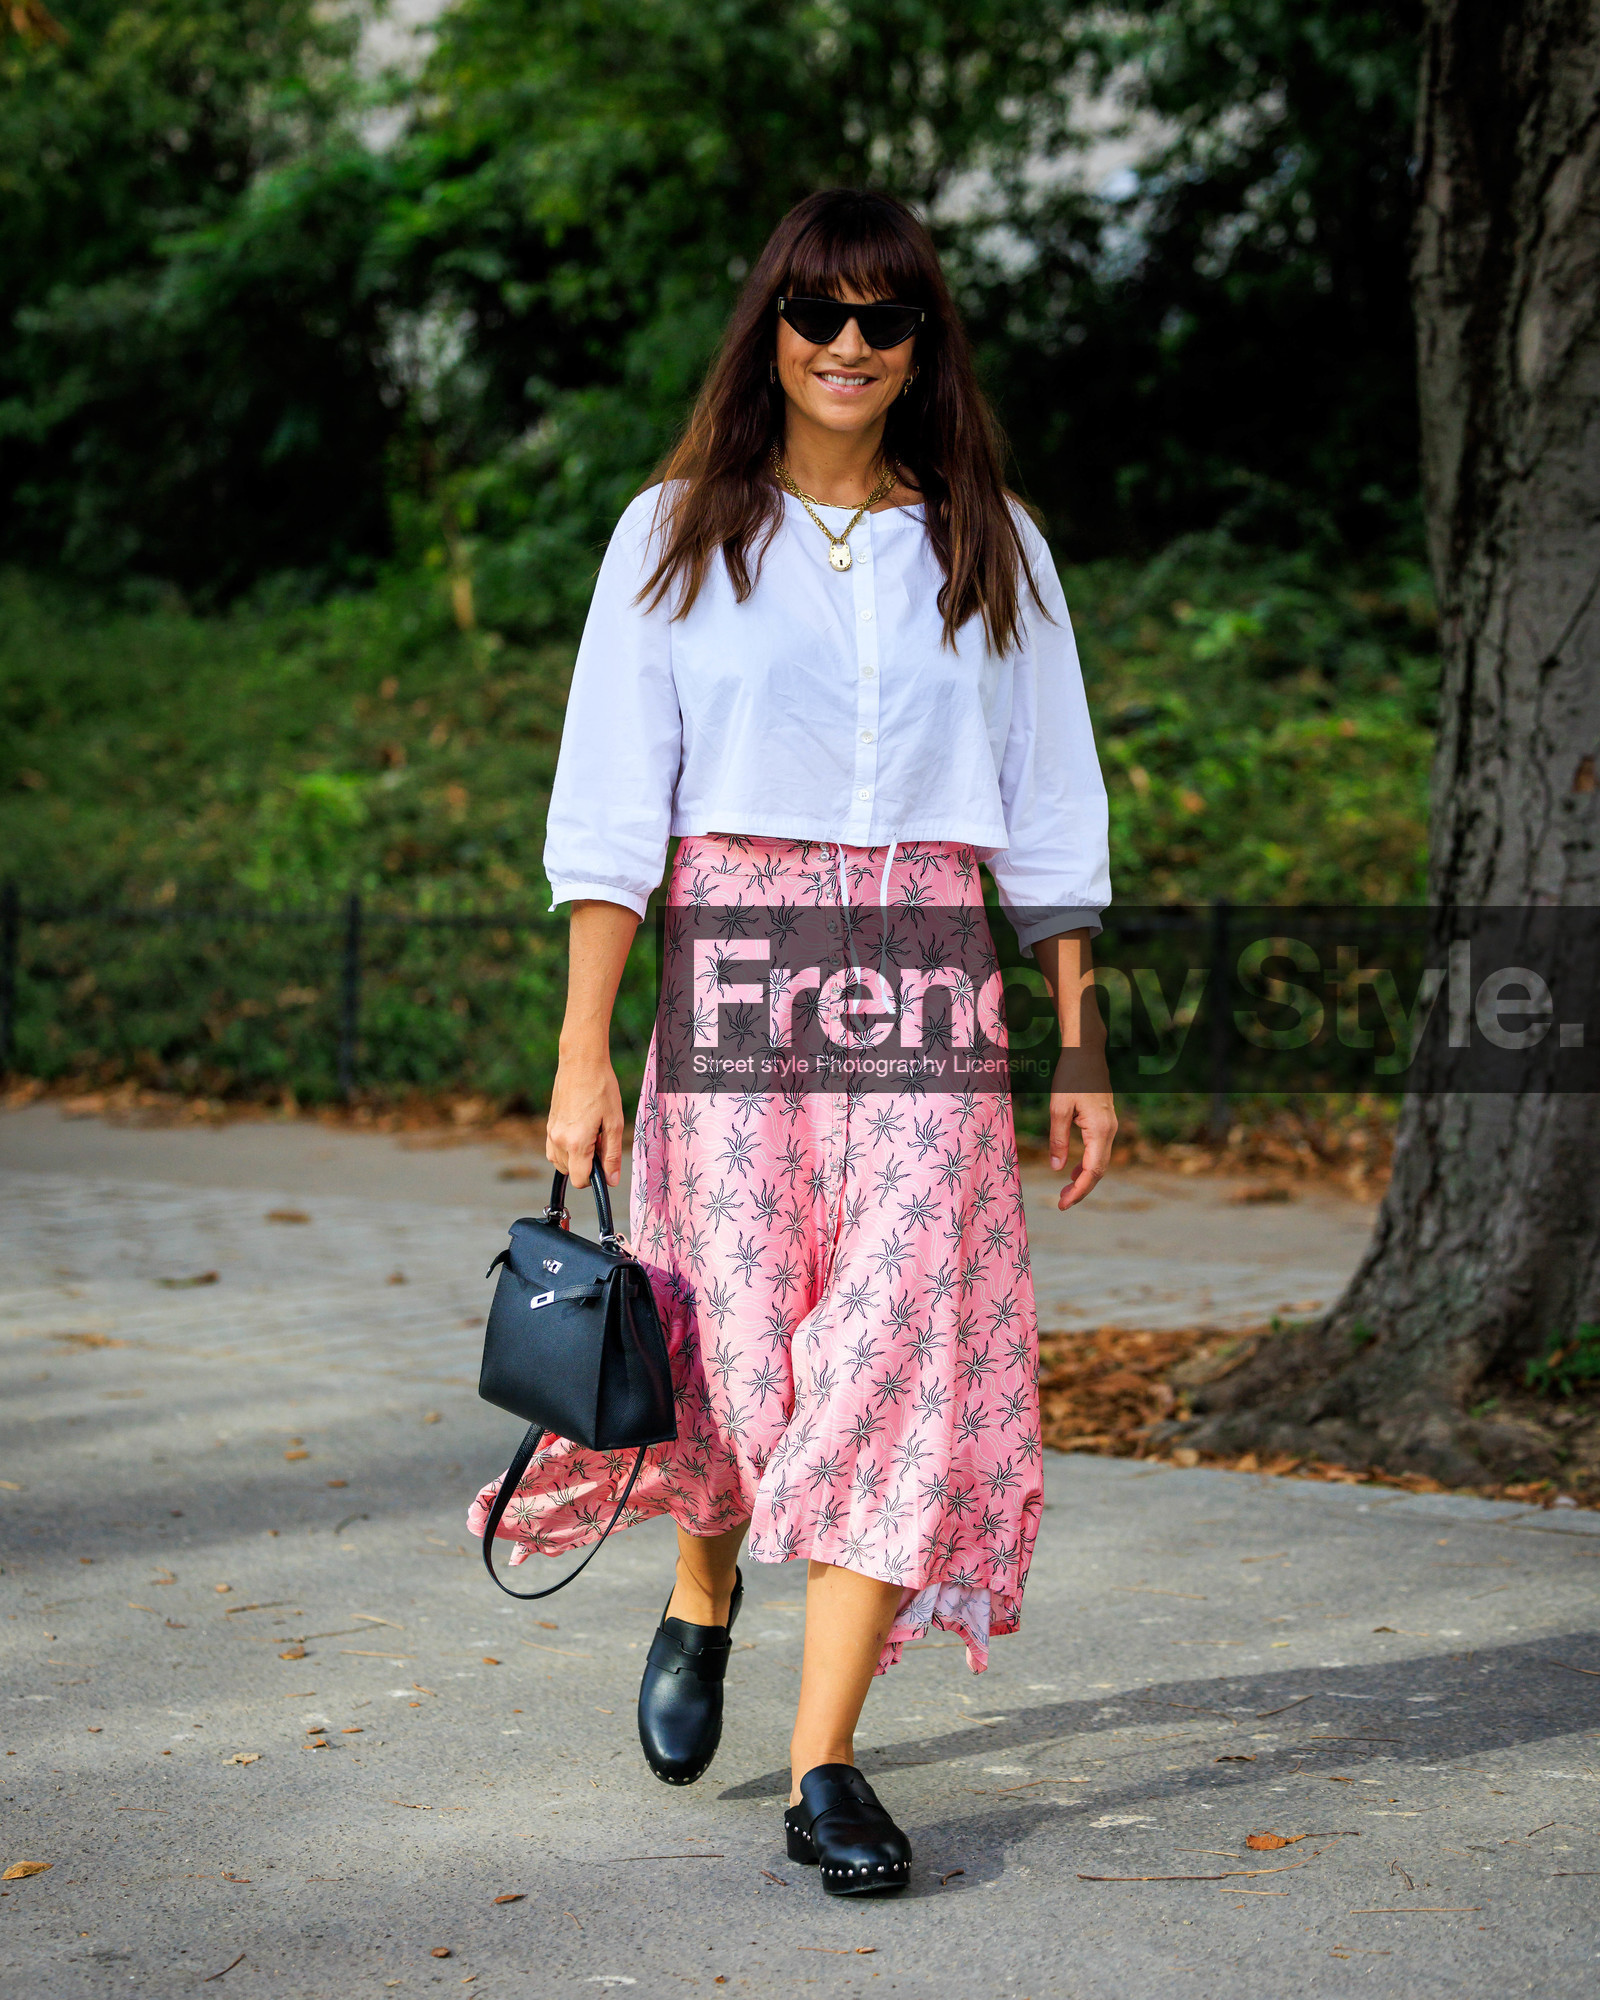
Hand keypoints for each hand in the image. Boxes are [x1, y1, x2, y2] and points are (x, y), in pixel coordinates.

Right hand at [545, 1046, 624, 1187]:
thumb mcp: (615, 1123)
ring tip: (591, 1133)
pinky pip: (554, 1150)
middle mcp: (558, 1140)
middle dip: (587, 1165)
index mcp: (576, 1142)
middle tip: (600, 1140)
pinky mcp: (549, 1125)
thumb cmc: (602, 1088)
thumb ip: (612, 1155)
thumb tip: (611, 1181)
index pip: (580, 1180)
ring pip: (561, 1162)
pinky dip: (566, 1149)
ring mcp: (550, 1132)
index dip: (595, 1178)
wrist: (581, 1062)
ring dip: (576, 1157)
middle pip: (571, 1172)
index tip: (605, 1162)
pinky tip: (580, 1131)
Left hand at [1049, 1049, 1116, 1210]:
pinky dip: (1088, 1164)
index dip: (1079, 1191)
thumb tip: (1058, 1168)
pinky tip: (1074, 1170)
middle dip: (1082, 1189)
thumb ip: (1058, 1139)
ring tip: (1065, 1191)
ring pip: (1101, 1161)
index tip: (1063, 1204)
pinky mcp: (1106, 1121)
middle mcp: (1111, 1130)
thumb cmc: (1071, 1076)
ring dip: (1085, 1178)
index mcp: (1100, 1129)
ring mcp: (1111, 1126)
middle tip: (1061, 1202)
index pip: (1093, 1170)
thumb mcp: (1058, 1108)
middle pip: (1100, 1170)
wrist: (1086, 1052)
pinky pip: (1100, 1150)